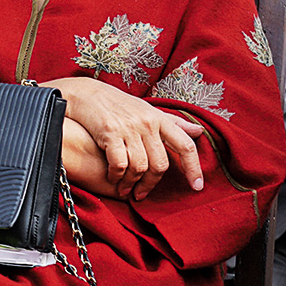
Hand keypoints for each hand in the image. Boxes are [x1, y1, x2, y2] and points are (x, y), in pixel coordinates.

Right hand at [49, 76, 203, 200]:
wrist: (85, 93)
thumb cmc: (117, 104)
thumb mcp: (147, 109)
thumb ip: (172, 123)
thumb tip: (199, 132)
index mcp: (159, 118)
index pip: (186, 145)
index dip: (194, 168)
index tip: (197, 186)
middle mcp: (147, 123)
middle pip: (160, 164)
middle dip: (152, 184)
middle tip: (142, 193)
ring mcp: (128, 128)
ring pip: (140, 167)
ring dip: (132, 184)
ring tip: (125, 188)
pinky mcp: (109, 133)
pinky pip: (119, 164)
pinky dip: (117, 176)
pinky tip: (113, 178)